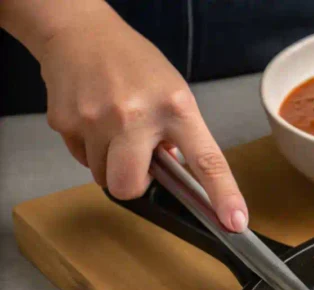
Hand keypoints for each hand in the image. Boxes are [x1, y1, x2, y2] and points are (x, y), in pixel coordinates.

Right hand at [33, 4, 248, 230]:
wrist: (79, 32)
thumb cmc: (133, 63)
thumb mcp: (174, 92)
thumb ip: (181, 134)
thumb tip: (177, 172)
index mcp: (176, 108)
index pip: (207, 161)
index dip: (223, 195)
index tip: (235, 221)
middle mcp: (136, 116)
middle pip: (130, 186)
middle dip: (134, 186)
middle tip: (139, 164)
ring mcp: (96, 120)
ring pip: (103, 177)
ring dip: (111, 165)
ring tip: (116, 131)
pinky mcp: (66, 123)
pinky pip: (81, 159)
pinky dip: (90, 149)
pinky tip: (96, 121)